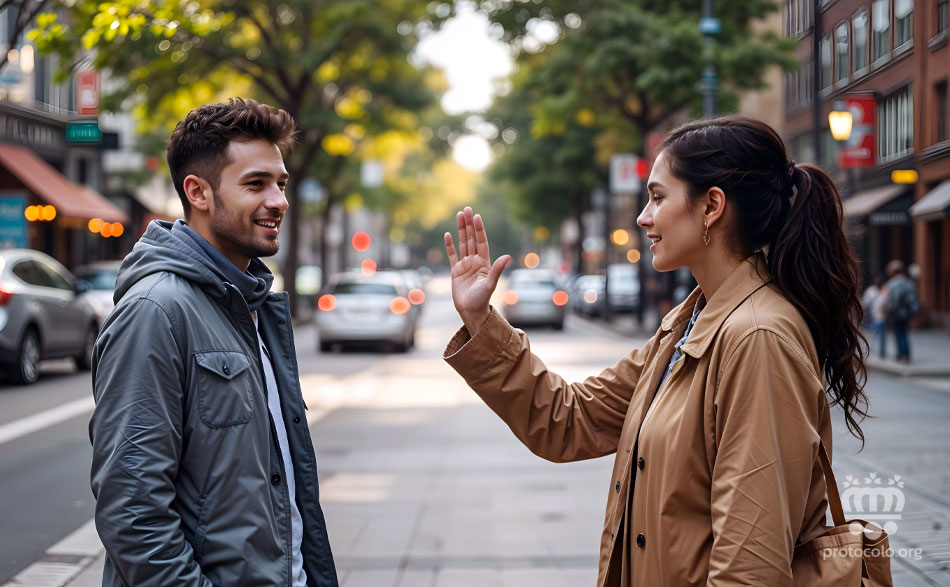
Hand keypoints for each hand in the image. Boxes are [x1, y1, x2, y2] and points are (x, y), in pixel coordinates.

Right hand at [444, 206, 510, 333]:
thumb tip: (507, 257)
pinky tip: (448, 234)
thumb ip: (497, 270)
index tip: (477, 216)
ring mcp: (465, 265)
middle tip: (466, 209)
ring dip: (461, 230)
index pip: (481, 242)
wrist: (471, 312)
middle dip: (469, 224)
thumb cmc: (482, 300)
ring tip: (459, 215)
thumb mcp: (490, 284)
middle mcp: (475, 261)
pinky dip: (450, 245)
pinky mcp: (456, 271)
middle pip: (471, 239)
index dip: (479, 229)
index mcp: (484, 263)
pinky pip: (452, 255)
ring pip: (462, 243)